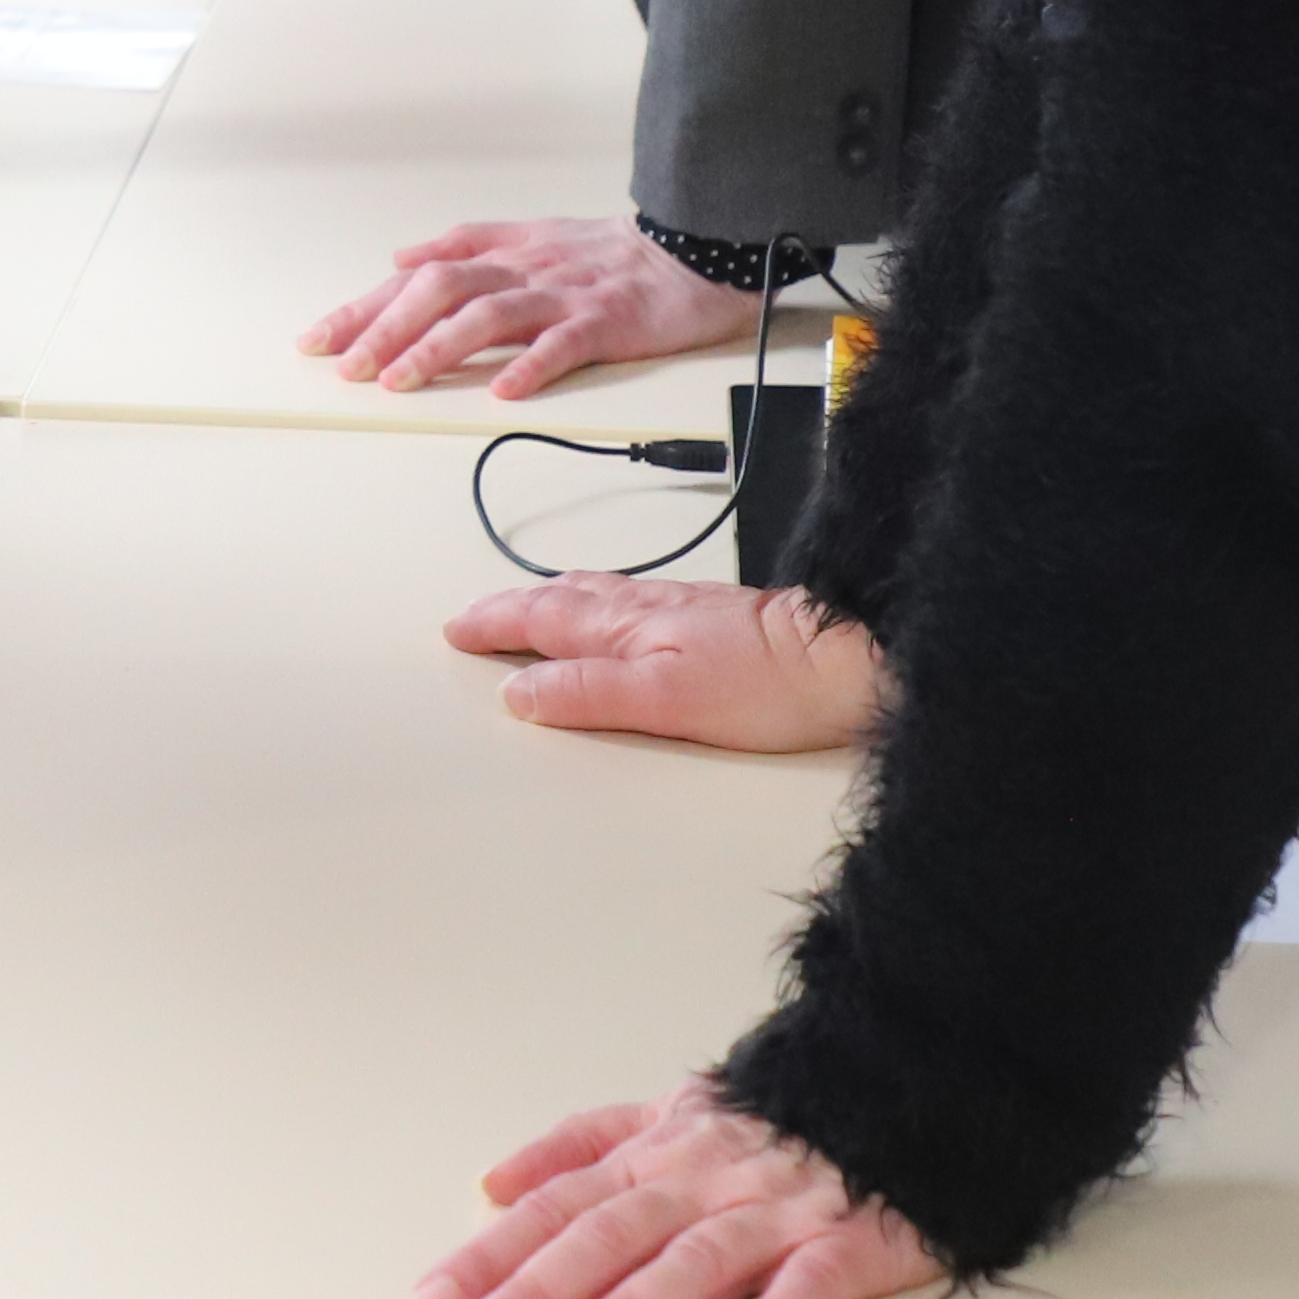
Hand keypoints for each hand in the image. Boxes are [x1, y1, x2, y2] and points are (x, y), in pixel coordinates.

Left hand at [303, 214, 745, 397]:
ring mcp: (563, 294)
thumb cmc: (607, 254)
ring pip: (490, 315)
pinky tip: (504, 393)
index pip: (419, 276)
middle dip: (386, 327)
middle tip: (345, 366)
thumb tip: (401, 258)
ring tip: (400, 380)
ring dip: (439, 347)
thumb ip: (466, 244)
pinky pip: (564, 345)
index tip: (321, 338)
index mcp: (503, 252)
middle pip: (442, 289)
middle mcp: (524, 268)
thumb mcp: (529, 236)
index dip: (368, 306)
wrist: (691, 249)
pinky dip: (531, 367)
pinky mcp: (605, 321)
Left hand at [416, 1081, 939, 1298]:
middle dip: (538, 1288)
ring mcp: (780, 1210)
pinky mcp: (856, 1240)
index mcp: (661, 1154)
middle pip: (609, 1233)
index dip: (496, 1254)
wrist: (907, 1082)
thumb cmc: (782, 1116)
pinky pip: (812, 1282)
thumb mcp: (671, 1113)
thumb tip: (494, 1184)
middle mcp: (707, 1179)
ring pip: (697, 1258)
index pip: (560, 1206)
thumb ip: (583, 1145)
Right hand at [441, 576, 884, 754]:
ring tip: (525, 609)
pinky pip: (626, 602)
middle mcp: (645, 608)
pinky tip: (610, 614)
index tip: (457, 631)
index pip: (541, 622)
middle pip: (560, 601)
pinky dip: (594, 605)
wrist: (840, 660)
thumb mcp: (663, 700)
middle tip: (473, 619)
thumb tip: (519, 691)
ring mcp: (677, 609)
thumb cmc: (765, 684)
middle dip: (510, 608)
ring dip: (549, 602)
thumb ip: (587, 693)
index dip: (495, 626)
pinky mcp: (707, 618)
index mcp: (625, 627)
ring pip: (593, 597)